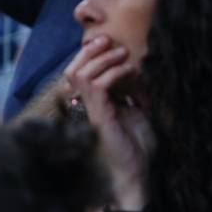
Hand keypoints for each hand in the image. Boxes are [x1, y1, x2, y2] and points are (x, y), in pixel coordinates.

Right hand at [65, 36, 153, 210]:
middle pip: (72, 71)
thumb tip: (139, 67)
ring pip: (82, 76)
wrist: (138, 171)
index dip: (87, 54)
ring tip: (123, 53)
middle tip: (110, 40)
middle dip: (90, 51)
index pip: (78, 72)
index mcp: (95, 102)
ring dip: (103, 59)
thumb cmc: (138, 144)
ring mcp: (93, 112)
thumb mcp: (138, 109)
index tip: (107, 40)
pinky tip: (129, 69)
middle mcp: (89, 106)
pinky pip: (98, 88)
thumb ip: (133, 91)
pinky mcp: (101, 119)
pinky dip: (113, 73)